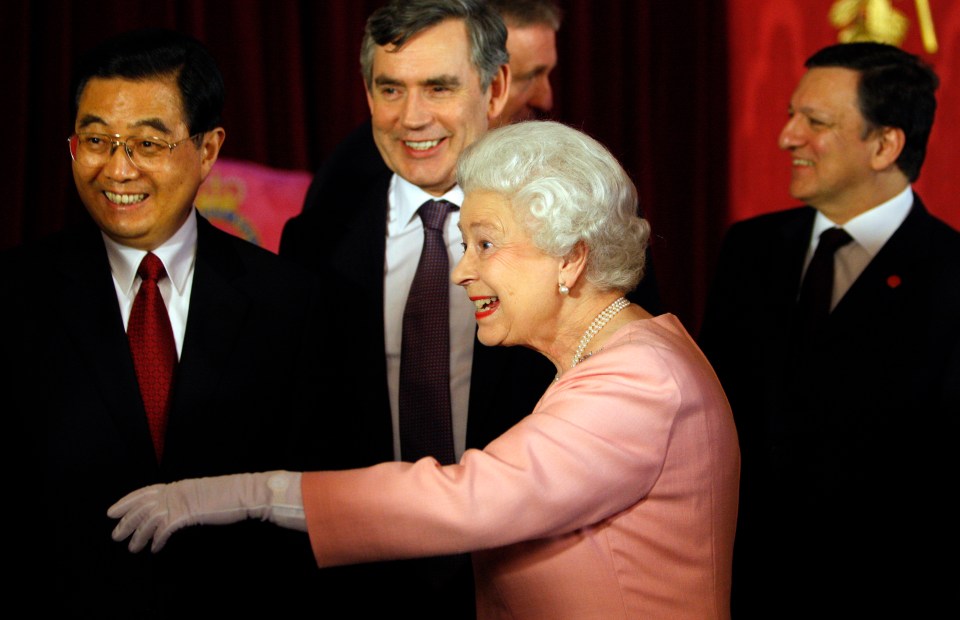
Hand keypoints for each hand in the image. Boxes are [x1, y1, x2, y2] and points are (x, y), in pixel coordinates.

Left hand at [108, 470, 304, 552]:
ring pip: (149, 519)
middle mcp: (176, 491)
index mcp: (179, 484)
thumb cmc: (230, 494)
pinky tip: (154, 548)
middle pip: (142, 506)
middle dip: (126, 521)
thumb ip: (188, 499)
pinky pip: (165, 529)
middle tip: (116, 535)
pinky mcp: (187, 514)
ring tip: (132, 548)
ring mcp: (181, 502)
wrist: (245, 493)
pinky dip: (157, 540)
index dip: (127, 501)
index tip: (112, 511)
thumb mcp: (204, 493)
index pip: (145, 491)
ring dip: (138, 535)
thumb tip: (178, 509)